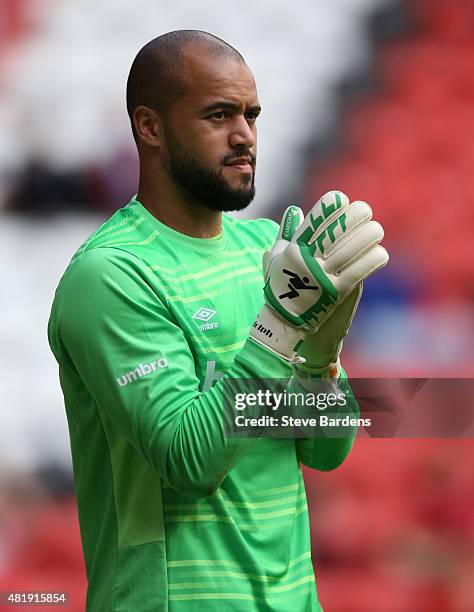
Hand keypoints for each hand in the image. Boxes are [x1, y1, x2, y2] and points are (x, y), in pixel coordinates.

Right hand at [250, 190, 387, 361]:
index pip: (313, 221)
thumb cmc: (282, 291)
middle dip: (354, 216)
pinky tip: (381, 254)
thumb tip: (294, 210)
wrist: (286, 327)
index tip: (342, 199)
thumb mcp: (278, 262)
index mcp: (293, 251)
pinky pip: (359, 270)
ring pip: (352, 248)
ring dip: (368, 236)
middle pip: (336, 230)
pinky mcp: (336, 292)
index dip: (329, 207)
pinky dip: (373, 259)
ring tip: (376, 230)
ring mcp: (322, 276)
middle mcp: (307, 261)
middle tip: (365, 211)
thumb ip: (285, 235)